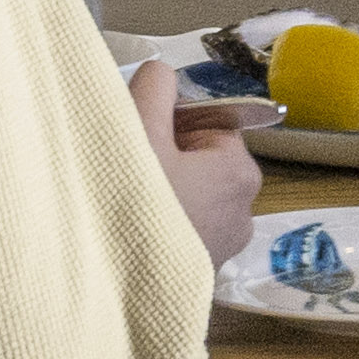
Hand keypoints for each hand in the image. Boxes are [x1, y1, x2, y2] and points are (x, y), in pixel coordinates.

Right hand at [137, 59, 264, 266]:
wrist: (114, 285)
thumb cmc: (134, 203)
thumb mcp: (140, 128)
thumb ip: (155, 87)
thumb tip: (162, 73)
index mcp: (240, 170)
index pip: (207, 123)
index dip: (169, 123)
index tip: (141, 140)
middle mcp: (244, 211)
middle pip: (199, 160)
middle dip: (165, 159)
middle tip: (129, 171)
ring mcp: (224, 247)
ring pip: (189, 196)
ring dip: (160, 192)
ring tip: (127, 203)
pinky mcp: (202, 273)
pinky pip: (181, 230)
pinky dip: (160, 224)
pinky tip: (132, 230)